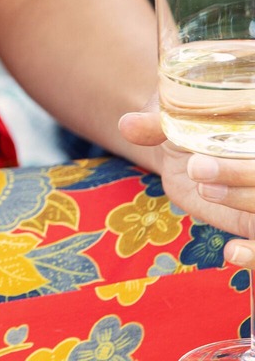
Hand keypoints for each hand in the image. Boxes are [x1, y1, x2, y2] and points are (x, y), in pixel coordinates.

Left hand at [120, 99, 254, 269]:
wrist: (178, 144)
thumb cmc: (179, 123)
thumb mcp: (166, 117)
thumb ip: (154, 122)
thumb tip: (128, 125)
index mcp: (249, 130)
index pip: (254, 138)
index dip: (237, 159)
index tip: (199, 157)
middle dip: (236, 173)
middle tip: (195, 168)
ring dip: (240, 200)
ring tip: (203, 191)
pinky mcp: (249, 221)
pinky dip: (253, 253)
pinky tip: (231, 253)